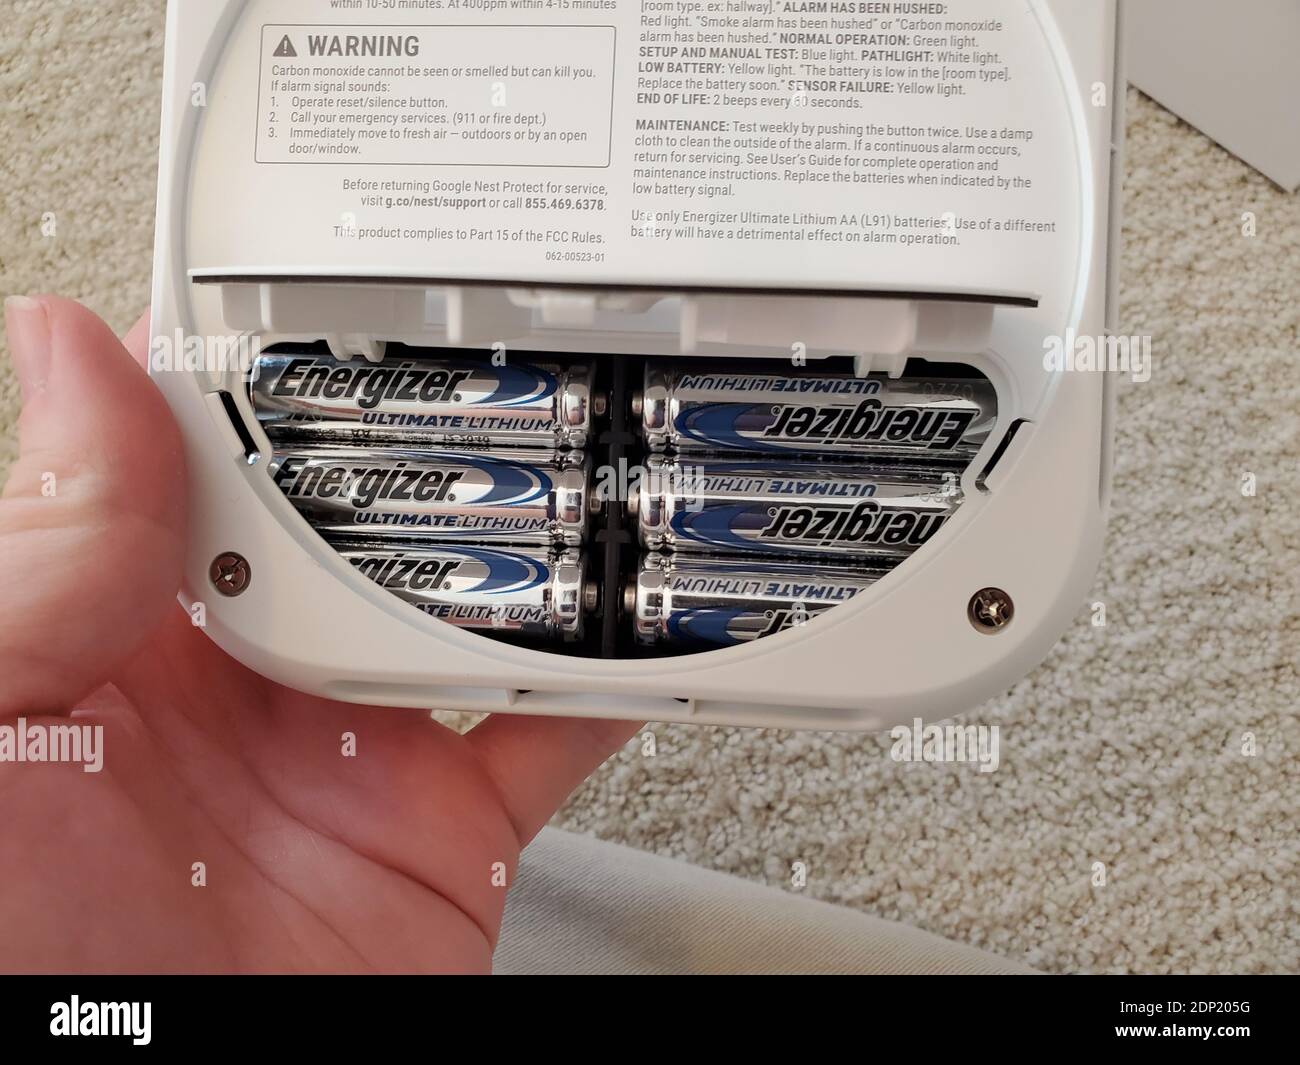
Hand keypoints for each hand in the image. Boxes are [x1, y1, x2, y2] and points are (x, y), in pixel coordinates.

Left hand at [0, 295, 637, 973]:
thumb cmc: (1, 958)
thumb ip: (34, 559)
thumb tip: (72, 361)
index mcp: (110, 630)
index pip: (210, 455)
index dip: (276, 366)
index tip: (354, 289)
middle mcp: (242, 681)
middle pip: (366, 518)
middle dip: (438, 438)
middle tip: (515, 359)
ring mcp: (354, 753)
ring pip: (473, 606)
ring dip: (542, 542)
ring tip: (601, 461)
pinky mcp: (447, 830)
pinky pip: (552, 730)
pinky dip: (618, 673)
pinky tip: (651, 616)